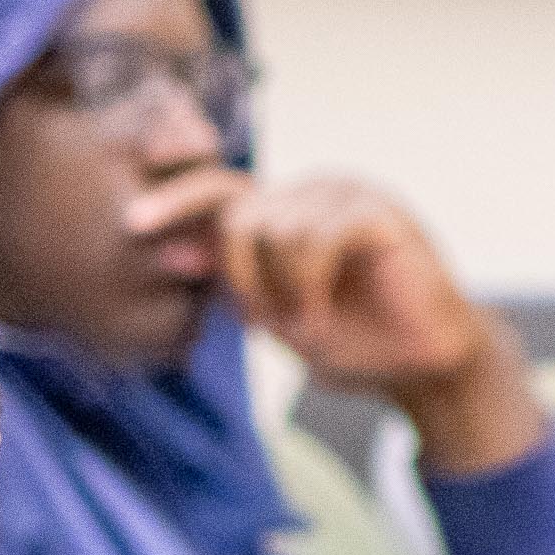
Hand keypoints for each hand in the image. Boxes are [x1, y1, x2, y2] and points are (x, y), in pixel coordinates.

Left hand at [124, 169, 547, 475]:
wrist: (422, 366)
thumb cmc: (352, 342)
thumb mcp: (275, 316)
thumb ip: (229, 283)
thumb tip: (170, 250)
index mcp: (284, 212)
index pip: (219, 189)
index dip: (175, 200)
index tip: (132, 224)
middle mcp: (312, 192)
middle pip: (239, 216)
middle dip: (242, 280)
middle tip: (268, 324)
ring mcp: (347, 195)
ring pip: (274, 229)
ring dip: (282, 292)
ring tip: (309, 325)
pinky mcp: (377, 210)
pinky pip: (315, 238)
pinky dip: (309, 287)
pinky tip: (323, 317)